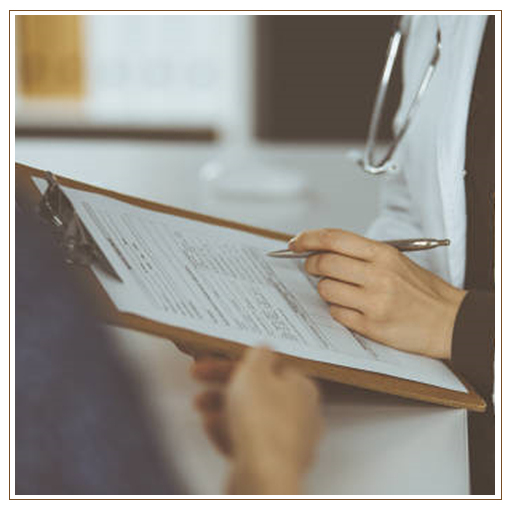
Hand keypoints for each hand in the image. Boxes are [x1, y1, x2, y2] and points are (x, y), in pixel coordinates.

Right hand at [192, 348, 321, 493]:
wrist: (264, 475)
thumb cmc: (262, 421)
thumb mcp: (254, 372)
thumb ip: (258, 354)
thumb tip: (264, 346)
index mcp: (302, 387)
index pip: (268, 367)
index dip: (236, 363)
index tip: (213, 364)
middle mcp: (302, 413)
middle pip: (258, 392)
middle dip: (224, 387)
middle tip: (200, 384)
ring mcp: (290, 441)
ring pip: (252, 418)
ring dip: (223, 410)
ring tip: (201, 410)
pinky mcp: (275, 463)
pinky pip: (250, 442)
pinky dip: (230, 433)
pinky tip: (211, 429)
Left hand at [290, 229, 466, 358]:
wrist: (450, 321)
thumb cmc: (422, 291)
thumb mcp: (397, 261)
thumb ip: (362, 256)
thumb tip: (323, 251)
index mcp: (383, 254)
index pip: (334, 239)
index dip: (308, 238)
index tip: (295, 242)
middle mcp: (377, 275)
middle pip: (324, 262)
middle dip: (310, 264)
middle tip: (312, 266)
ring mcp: (374, 301)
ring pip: (325, 289)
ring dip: (324, 289)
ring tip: (339, 290)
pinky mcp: (372, 325)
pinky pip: (336, 313)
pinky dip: (337, 309)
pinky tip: (350, 308)